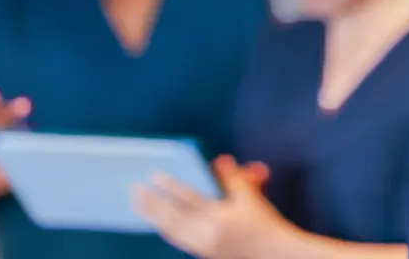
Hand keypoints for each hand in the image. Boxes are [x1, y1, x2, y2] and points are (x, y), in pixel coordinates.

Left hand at [134, 155, 297, 258]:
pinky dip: (164, 227)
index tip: (153, 174)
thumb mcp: (252, 197)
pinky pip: (176, 239)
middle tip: (133, 188)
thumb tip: (221, 160)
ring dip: (152, 215)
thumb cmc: (265, 225)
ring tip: (137, 202)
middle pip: (171, 216)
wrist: (275, 256)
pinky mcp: (202, 253)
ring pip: (170, 230)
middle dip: (151, 202)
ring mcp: (203, 246)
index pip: (189, 198)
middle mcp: (208, 233)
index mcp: (220, 217)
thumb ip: (235, 178)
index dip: (170, 185)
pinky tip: (156, 220)